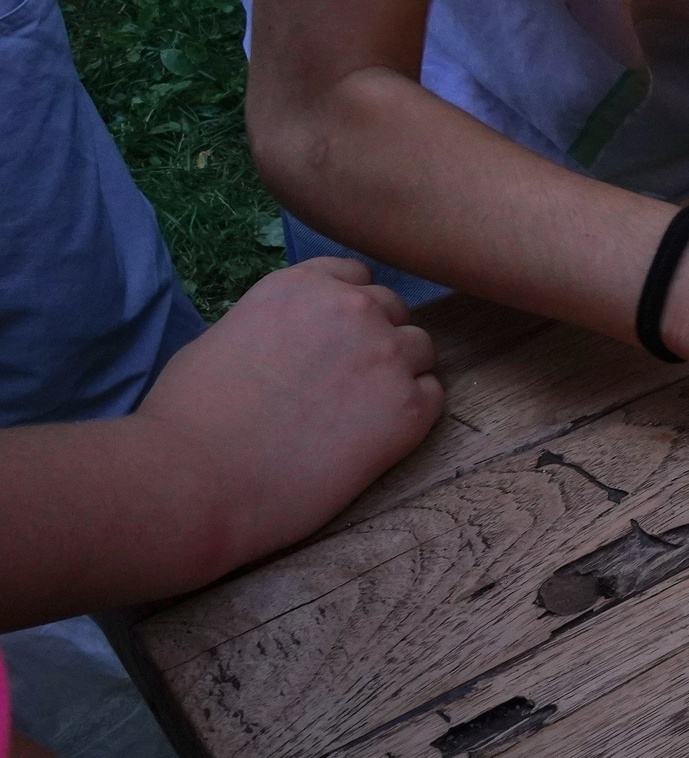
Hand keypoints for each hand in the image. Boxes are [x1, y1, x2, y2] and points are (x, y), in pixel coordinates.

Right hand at [138, 258, 442, 575]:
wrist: (194, 479)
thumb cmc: (187, 416)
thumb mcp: (223, 337)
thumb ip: (275, 324)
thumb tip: (291, 339)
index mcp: (302, 285)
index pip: (355, 277)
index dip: (348, 311)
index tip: (334, 341)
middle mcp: (353, 308)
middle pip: (393, 311)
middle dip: (374, 341)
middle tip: (344, 386)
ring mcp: (386, 355)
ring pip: (418, 351)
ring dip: (398, 375)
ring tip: (357, 416)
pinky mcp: (408, 409)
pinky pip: (432, 396)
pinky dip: (411, 414)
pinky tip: (373, 438)